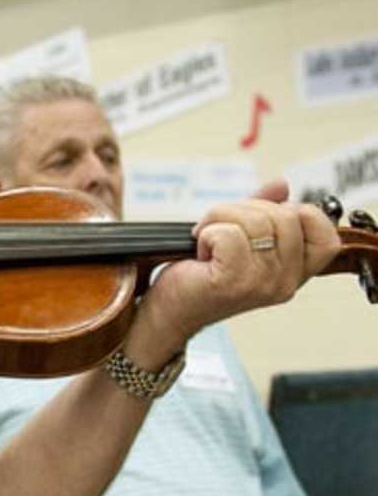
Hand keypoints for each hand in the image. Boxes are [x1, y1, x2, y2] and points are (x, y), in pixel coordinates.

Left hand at [141, 180, 339, 348]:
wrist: (170, 311)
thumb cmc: (201, 275)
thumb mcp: (240, 237)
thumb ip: (264, 211)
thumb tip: (281, 184)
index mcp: (295, 273)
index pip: (326, 236)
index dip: (296, 213)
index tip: (259, 220)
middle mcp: (286, 282)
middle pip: (286, 216)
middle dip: (244, 209)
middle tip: (218, 228)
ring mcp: (263, 284)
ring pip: (256, 220)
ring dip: (220, 218)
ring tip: (206, 238)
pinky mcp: (234, 283)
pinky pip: (229, 234)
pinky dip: (208, 232)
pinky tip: (201, 250)